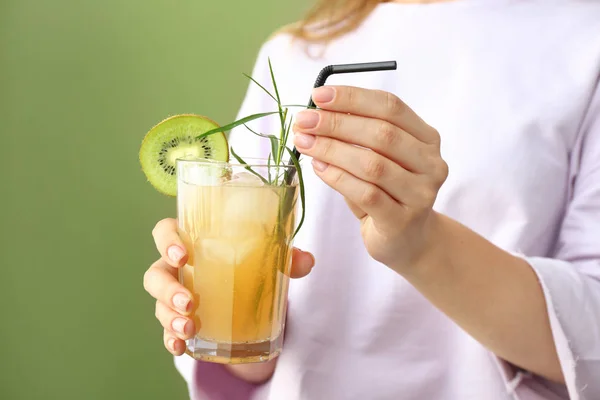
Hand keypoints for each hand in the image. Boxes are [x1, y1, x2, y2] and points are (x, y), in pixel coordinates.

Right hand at [143, 218, 314, 355]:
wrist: (248, 293)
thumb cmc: (249, 263)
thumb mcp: (268, 258)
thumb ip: (287, 257)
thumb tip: (306, 261)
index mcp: (193, 241)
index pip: (166, 231)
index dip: (167, 240)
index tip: (183, 255)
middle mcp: (177, 268)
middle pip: (156, 273)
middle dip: (168, 289)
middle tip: (190, 302)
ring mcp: (175, 295)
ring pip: (159, 304)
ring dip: (169, 317)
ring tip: (189, 328)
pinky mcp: (180, 320)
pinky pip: (167, 330)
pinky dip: (171, 339)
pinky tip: (181, 346)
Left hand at [293, 86, 447, 272]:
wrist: (408, 242)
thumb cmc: (387, 193)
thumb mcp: (378, 158)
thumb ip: (358, 135)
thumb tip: (317, 112)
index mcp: (426, 138)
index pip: (390, 107)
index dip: (353, 98)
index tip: (318, 95)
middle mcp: (430, 164)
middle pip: (382, 134)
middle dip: (336, 123)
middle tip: (304, 121)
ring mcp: (420, 194)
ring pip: (372, 164)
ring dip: (332, 150)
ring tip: (305, 143)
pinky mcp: (402, 221)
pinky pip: (366, 193)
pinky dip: (337, 177)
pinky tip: (319, 168)